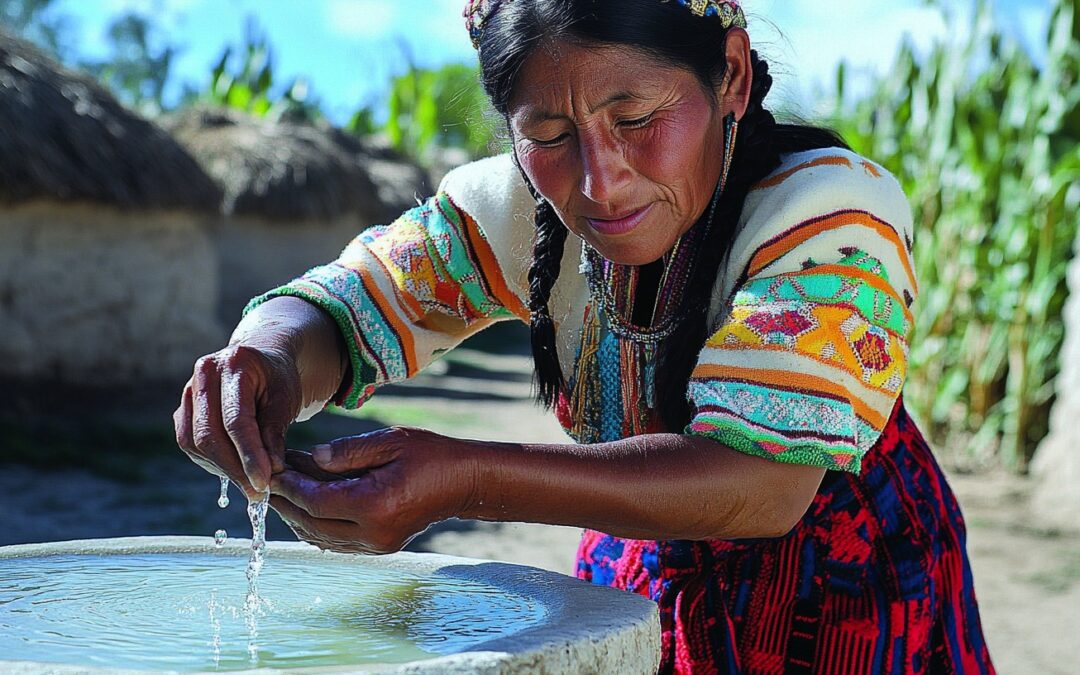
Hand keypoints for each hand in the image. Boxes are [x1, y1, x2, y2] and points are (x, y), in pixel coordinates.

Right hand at [173, 344, 301, 498]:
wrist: (261, 364)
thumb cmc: (278, 381)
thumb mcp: (287, 399)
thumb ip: (276, 432)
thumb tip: (271, 471)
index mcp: (234, 364)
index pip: (236, 420)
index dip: (249, 455)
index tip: (263, 482)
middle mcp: (204, 373)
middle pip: (209, 434)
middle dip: (234, 469)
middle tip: (257, 492)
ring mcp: (188, 391)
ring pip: (195, 443)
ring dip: (222, 469)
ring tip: (249, 481)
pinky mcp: (183, 410)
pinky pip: (189, 444)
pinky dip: (212, 462)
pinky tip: (235, 469)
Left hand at [269, 427, 480, 553]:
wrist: (463, 482)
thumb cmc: (430, 455)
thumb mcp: (389, 441)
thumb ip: (347, 452)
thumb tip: (310, 458)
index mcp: (375, 505)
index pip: (316, 501)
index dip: (290, 487)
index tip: (273, 470)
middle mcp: (373, 533)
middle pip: (312, 524)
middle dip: (287, 503)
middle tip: (267, 482)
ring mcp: (377, 545)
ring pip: (320, 537)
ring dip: (298, 516)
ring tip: (282, 492)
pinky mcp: (379, 547)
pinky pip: (336, 541)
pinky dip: (316, 525)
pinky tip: (306, 506)